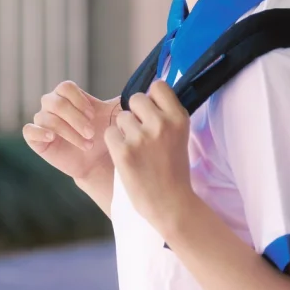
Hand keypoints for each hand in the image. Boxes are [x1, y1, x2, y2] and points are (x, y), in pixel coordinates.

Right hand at [23, 82, 118, 188]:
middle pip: (55, 101)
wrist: (97, 162)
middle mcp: (52, 106)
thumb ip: (123, 101)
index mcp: (68, 96)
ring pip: (46, 118)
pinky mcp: (36, 139)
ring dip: (68, 131)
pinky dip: (40, 132)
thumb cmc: (105, 135)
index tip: (93, 114)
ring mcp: (42, 122)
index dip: (78, 99)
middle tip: (92, 133)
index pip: (65, 87)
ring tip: (86, 144)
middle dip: (74, 118)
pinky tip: (53, 138)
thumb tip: (140, 89)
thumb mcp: (116, 116)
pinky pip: (29, 131)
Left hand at [104, 81, 192, 231]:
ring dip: (124, 131)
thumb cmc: (173, 170)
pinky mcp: (124, 152)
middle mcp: (161, 124)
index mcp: (179, 118)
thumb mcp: (180, 136)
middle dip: (135, 113)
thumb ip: (166, 115)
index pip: (158, 86)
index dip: (151, 97)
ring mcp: (142, 137)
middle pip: (136, 98)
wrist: (170, 203)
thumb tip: (149, 92)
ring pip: (121, 117)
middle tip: (141, 134)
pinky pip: (109, 134)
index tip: (152, 112)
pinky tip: (127, 158)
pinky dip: (114, 144)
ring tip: (137, 150)